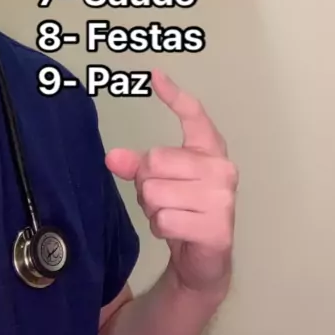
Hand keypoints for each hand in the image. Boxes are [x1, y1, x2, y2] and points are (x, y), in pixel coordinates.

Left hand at [105, 70, 237, 297]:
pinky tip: (177, 230)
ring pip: (155, 193)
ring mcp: (222, 197)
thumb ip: (136, 166)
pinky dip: (160, 228)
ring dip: (153, 209)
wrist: (205, 259)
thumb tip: (112, 158)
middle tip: (162, 197)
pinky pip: (164, 219)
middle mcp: (221, 168)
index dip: (174, 95)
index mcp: (210, 149)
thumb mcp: (159, 182)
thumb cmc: (184, 209)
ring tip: (171, 214)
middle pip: (155, 161)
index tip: (154, 75)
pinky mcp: (217, 227)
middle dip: (146, 183)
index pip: (194, 115)